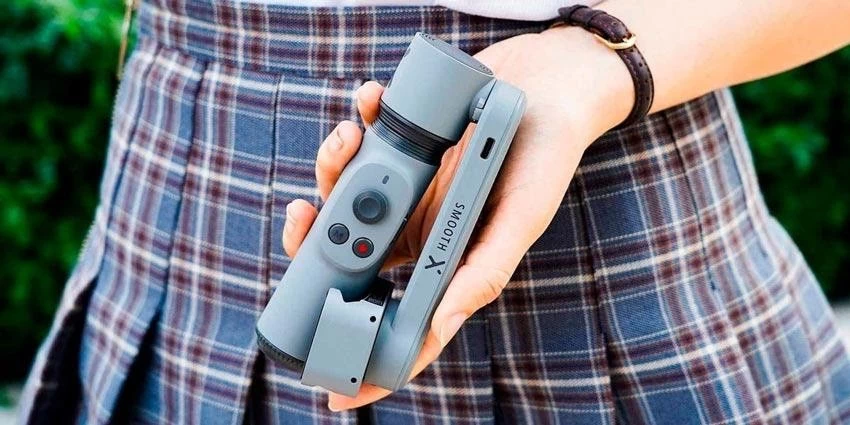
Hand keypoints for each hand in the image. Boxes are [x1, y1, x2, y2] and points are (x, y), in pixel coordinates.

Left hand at [281, 28, 632, 410]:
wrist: (548, 83)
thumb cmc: (545, 157)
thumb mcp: (523, 219)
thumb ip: (483, 273)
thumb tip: (440, 326)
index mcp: (445, 258)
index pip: (403, 319)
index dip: (370, 358)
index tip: (332, 390)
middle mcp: (418, 228)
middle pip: (350, 254)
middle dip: (315, 239)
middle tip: (303, 214)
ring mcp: (404, 186)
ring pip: (342, 195)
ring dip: (330, 168)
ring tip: (347, 136)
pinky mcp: (398, 142)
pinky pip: (360, 139)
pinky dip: (356, 121)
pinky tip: (369, 102)